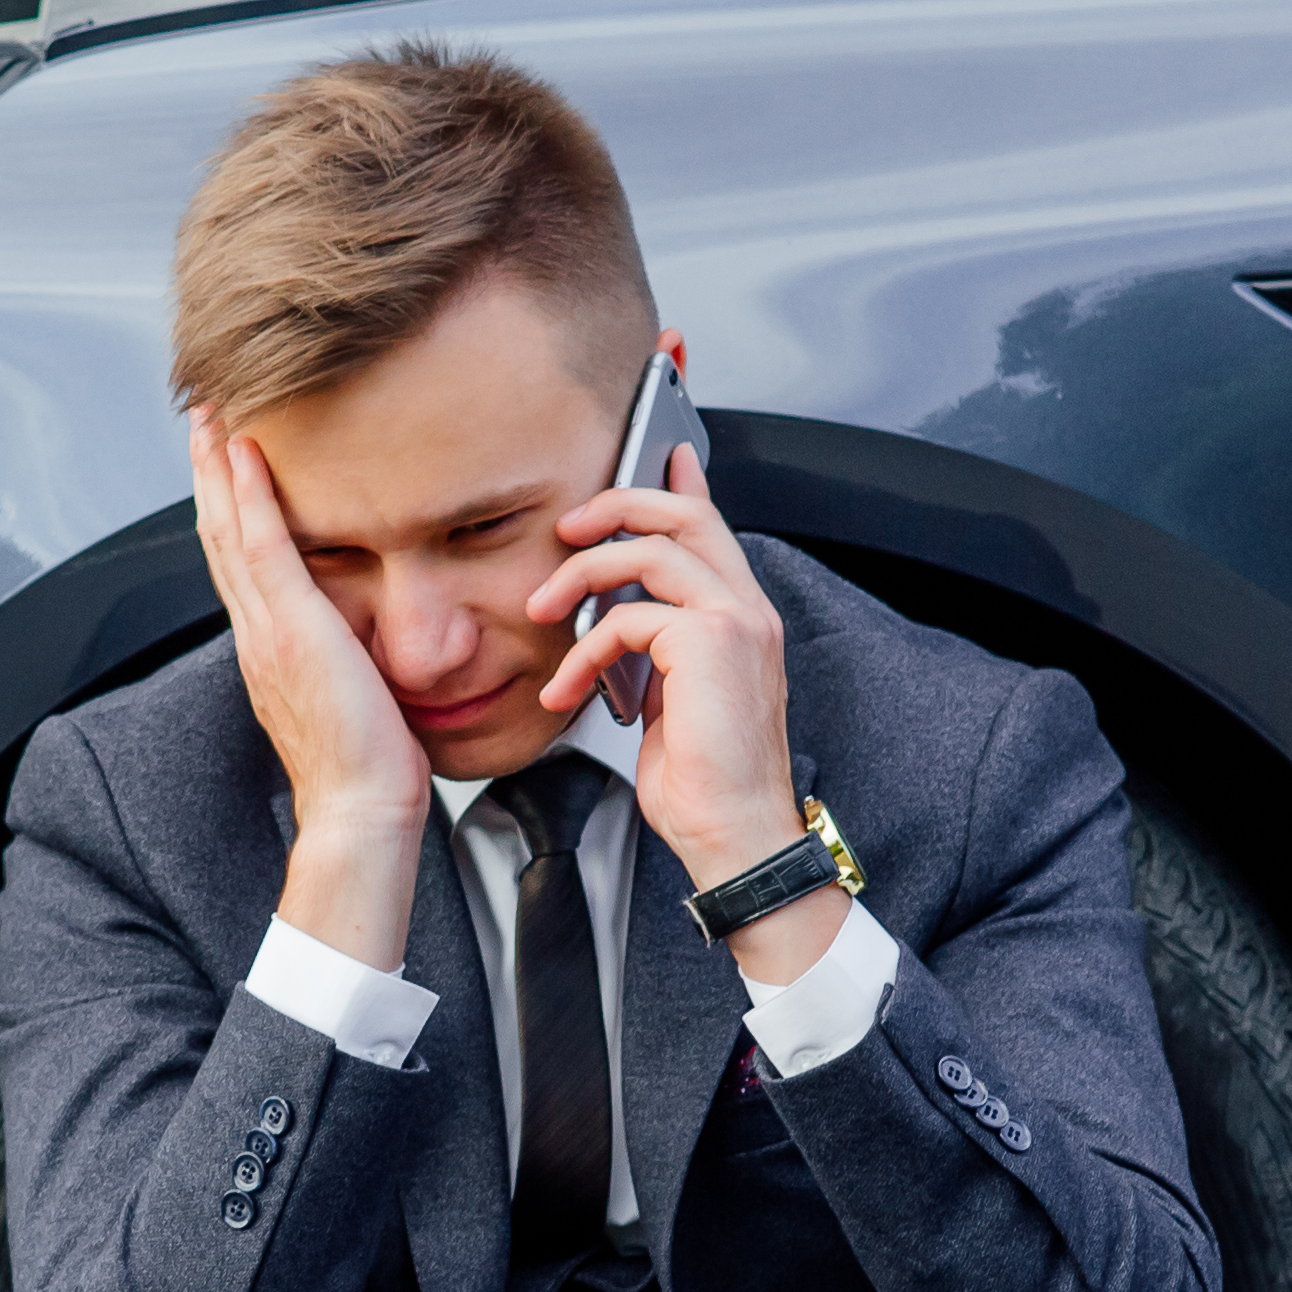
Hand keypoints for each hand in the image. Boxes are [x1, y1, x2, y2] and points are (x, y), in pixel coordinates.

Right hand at [195, 408, 425, 972]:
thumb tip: (367, 640)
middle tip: (202, 414)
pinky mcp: (291, 630)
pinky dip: (249, 496)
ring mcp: (267, 630)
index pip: (240, 561)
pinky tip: (243, 451)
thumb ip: (348, 659)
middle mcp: (256, 634)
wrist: (361, 812)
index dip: (226, 505)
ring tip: (211, 413)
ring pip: (228, 530)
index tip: (224, 458)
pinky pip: (263, 547)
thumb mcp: (355, 696)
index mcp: (268, 649)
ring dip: (217, 466)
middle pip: (219, 534)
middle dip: (208, 471)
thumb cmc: (371, 770)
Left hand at [528, 420, 845, 984]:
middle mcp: (747, 611)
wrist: (736, 836)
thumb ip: (656, 651)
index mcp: (744, 619)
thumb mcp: (673, 701)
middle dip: (616, 505)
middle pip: (683, 515)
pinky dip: (583, 650)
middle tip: (567, 528)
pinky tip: (567, 689)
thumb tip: (622, 625)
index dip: (680, 485)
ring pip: (648, 551)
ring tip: (544, 610)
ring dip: (581, 574)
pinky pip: (627, 617)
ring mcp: (734, 623)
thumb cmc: (707, 784)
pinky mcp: (708, 644)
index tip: (658, 455)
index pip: (712, 528)